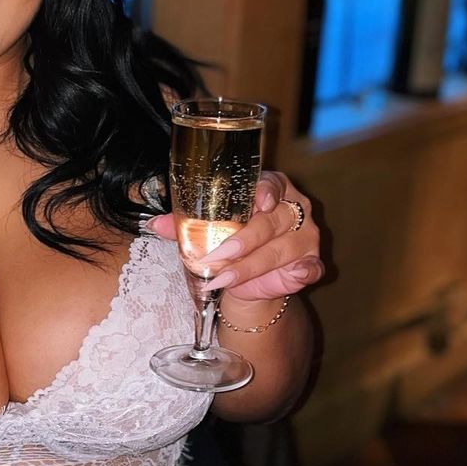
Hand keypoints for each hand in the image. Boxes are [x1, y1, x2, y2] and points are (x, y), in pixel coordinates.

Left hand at [146, 171, 323, 301]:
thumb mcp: (209, 232)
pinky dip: (302, 273)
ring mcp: (306, 235)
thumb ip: (185, 226)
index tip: (257, 202)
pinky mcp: (311, 263)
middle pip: (272, 222)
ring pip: (282, 249)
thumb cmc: (231, 244)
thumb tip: (155, 224)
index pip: (271, 184)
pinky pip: (311, 268)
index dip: (265, 192)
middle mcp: (294, 208)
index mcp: (272, 188)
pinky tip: (291, 277)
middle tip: (218, 255)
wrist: (248, 281)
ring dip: (251, 266)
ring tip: (223, 279)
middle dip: (243, 241)